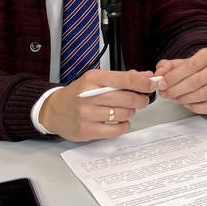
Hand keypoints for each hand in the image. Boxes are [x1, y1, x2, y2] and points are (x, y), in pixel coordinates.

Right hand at [40, 70, 159, 141]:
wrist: (54, 110)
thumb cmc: (79, 94)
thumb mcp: (97, 80)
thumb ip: (122, 77)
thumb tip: (146, 75)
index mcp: (93, 78)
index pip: (126, 79)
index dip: (143, 83)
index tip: (152, 85)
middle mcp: (89, 95)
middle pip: (128, 98)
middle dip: (141, 100)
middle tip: (141, 100)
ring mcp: (86, 114)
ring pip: (124, 114)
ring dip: (131, 113)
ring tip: (125, 110)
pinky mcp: (86, 130)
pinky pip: (115, 130)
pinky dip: (123, 126)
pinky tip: (120, 122)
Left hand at [154, 47, 206, 114]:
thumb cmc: (195, 69)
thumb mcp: (180, 63)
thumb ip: (167, 66)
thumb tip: (159, 74)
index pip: (190, 66)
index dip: (174, 77)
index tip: (162, 84)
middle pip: (196, 81)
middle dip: (177, 90)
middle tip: (166, 94)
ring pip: (202, 94)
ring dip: (184, 99)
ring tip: (175, 98)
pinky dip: (196, 108)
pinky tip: (188, 104)